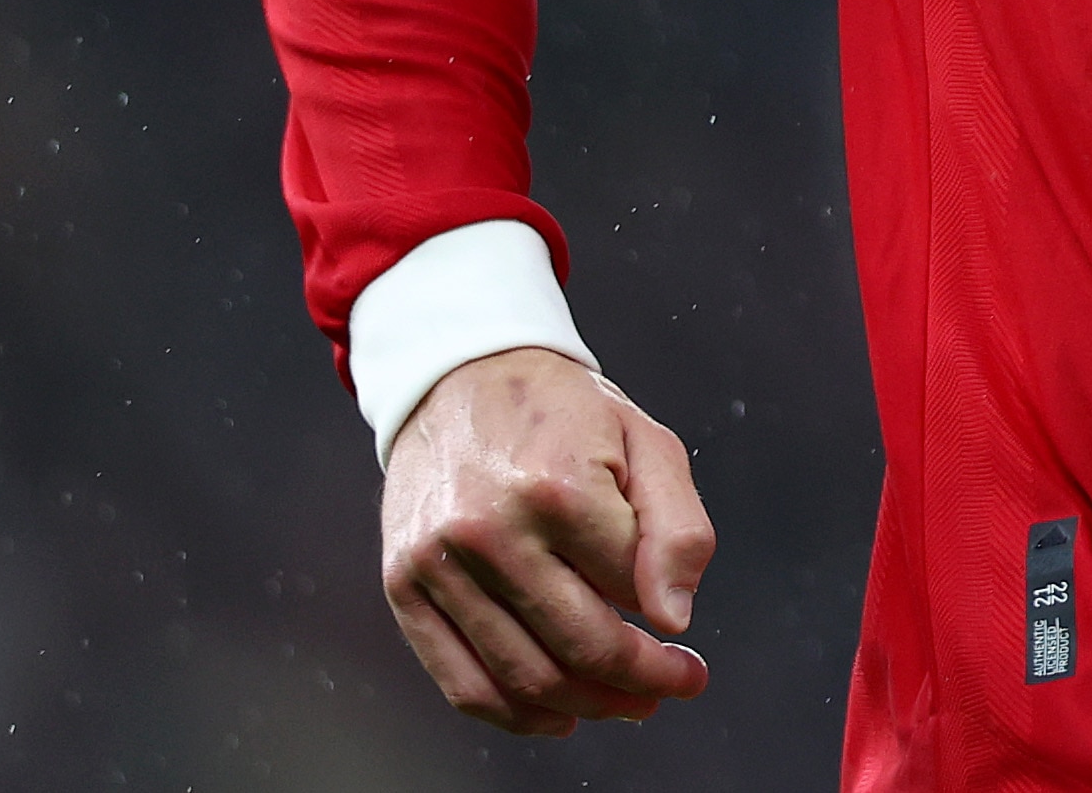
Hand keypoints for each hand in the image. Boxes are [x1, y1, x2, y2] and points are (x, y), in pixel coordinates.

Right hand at [378, 347, 716, 734]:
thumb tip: (673, 618)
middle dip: (639, 683)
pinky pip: (461, 683)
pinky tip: (559, 715)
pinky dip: (515, 716)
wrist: (460, 376)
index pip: (631, 594)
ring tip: (624, 704)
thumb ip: (677, 528)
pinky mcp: (402, 586)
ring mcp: (438, 563)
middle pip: (580, 647)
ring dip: (586, 707)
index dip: (668, 635)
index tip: (689, 654)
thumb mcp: (646, 442)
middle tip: (670, 688)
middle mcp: (490, 529)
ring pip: (523, 677)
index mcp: (558, 488)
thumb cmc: (564, 415)